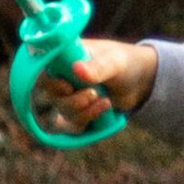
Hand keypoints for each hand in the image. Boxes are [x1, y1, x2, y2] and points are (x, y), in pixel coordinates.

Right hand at [33, 36, 157, 124]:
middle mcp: (62, 77)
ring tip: (105, 100)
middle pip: (50, 95)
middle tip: (93, 94)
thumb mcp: (115, 62)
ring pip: (63, 111)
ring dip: (83, 110)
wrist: (141, 82)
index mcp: (64, 58)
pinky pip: (72, 125)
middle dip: (72, 100)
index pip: (42, 70)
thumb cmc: (124, 63)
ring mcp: (69, 96)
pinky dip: (87, 119)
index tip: (67, 87)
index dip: (50, 82)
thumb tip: (77, 69)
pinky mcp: (78, 113)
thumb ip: (98, 67)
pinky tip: (104, 108)